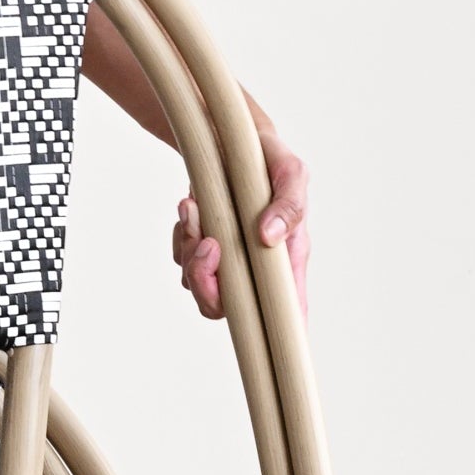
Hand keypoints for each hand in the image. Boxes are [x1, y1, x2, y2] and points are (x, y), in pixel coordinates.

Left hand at [171, 134, 309, 323]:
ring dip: (190, 249)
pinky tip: (192, 206)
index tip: (258, 332)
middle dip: (207, 282)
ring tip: (194, 208)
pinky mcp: (203, 245)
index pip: (286, 314)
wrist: (235, 140)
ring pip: (198, 283)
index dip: (276, 334)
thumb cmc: (272, 161)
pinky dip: (182, 234)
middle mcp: (256, 269)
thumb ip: (289, 204)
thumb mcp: (291, 172)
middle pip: (225, 307)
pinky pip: (182, 256)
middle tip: (208, 244)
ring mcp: (227, 260)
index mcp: (286, 262)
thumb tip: (268, 236)